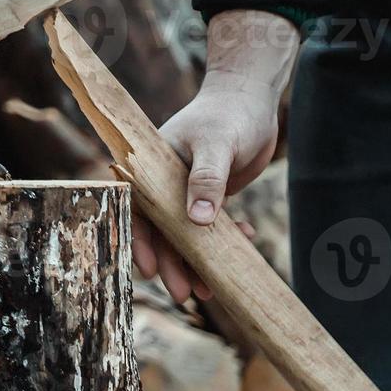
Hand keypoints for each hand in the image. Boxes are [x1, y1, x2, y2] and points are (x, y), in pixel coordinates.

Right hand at [132, 10, 297, 303]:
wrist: (251, 96)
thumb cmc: (229, 114)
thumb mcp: (218, 145)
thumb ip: (207, 181)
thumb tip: (198, 222)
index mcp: (154, 167)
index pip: (139, 210)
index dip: (141, 242)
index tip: (150, 270)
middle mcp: (165, 182)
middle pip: (162, 230)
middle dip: (172, 263)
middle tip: (183, 294)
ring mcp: (187, 189)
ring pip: (186, 233)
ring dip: (196, 260)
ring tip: (209, 289)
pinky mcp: (210, 194)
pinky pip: (211, 226)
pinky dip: (224, 240)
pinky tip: (244, 246)